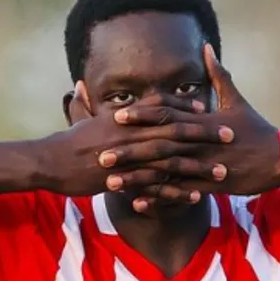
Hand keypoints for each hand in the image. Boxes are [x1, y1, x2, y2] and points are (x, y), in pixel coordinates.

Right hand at [32, 93, 232, 200]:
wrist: (49, 163)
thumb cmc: (67, 141)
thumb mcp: (81, 118)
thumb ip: (89, 103)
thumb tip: (82, 85)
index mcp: (126, 119)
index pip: (162, 108)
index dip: (185, 107)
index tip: (207, 105)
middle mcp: (132, 135)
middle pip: (175, 132)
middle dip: (204, 134)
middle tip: (230, 135)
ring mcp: (130, 158)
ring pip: (171, 162)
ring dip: (198, 166)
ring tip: (221, 172)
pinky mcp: (126, 181)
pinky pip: (157, 187)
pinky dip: (178, 191)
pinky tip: (197, 196)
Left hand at [105, 43, 279, 207]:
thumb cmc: (257, 128)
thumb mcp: (237, 99)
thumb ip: (218, 75)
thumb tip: (207, 48)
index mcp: (203, 120)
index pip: (167, 114)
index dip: (141, 114)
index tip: (116, 115)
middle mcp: (200, 142)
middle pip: (158, 144)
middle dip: (129, 149)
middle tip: (101, 153)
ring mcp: (204, 165)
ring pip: (165, 172)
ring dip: (137, 177)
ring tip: (110, 182)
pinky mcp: (211, 185)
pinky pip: (179, 193)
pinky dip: (158, 198)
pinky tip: (136, 202)